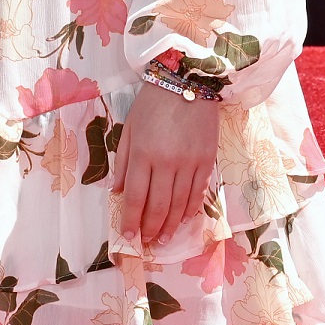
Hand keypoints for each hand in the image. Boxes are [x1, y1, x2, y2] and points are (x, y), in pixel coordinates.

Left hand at [115, 83, 221, 251]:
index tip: (128, 235)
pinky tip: (183, 220)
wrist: (187, 82)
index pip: (136, 195)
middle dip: (150, 227)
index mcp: (143, 153)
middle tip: (147, 242)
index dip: (132, 219)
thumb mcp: (130, 127)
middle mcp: (166, 162)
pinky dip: (190, 210)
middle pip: (158, 205)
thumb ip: (123, 161)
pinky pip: (198, 193)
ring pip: (179, 204)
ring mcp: (189, 163)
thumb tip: (118, 191)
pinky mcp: (207, 161)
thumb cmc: (152, 103)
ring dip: (170, 225)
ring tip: (163, 239)